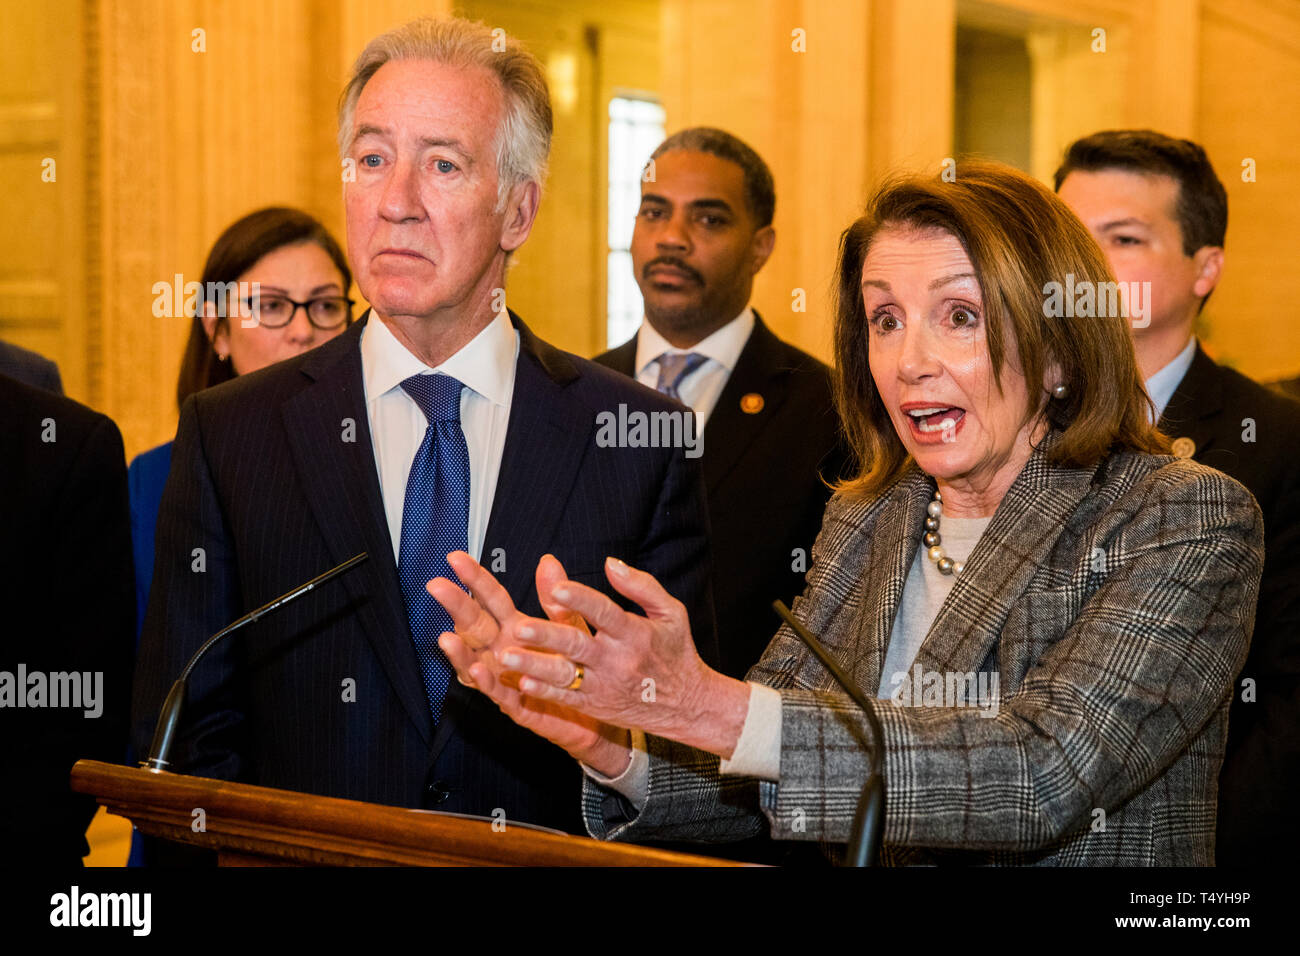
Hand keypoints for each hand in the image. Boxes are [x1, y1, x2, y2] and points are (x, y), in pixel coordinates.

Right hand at [429, 552, 632, 776]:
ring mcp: (504, 677)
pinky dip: (485, 682)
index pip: (491, 599)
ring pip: (474, 661)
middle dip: (456, 606)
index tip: (455, 557)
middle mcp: (503, 650)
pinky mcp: (514, 704)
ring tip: (446, 637)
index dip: (475, 578)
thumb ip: (555, 599)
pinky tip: (476, 671)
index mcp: (515, 627)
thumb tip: (548, 561)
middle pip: (475, 624)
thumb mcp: (571, 628)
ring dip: (460, 651)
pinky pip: (496, 692)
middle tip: (437, 586)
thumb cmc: (576, 667)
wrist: (592, 711)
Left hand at [497, 556, 749, 758]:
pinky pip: (566, 699)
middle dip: (545, 635)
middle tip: (516, 628)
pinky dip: (543, 691)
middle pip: (577, 645)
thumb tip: (610, 563)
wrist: (687, 705)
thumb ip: (641, 585)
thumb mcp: (671, 613)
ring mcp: (604, 686)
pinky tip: (521, 681)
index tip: (558, 587)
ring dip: (533, 665)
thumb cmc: (675, 651)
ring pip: (564, 674)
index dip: (581, 599)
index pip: (604, 613)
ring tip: (504, 655)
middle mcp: (617, 660)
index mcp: (635, 633)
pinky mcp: (595, 705)